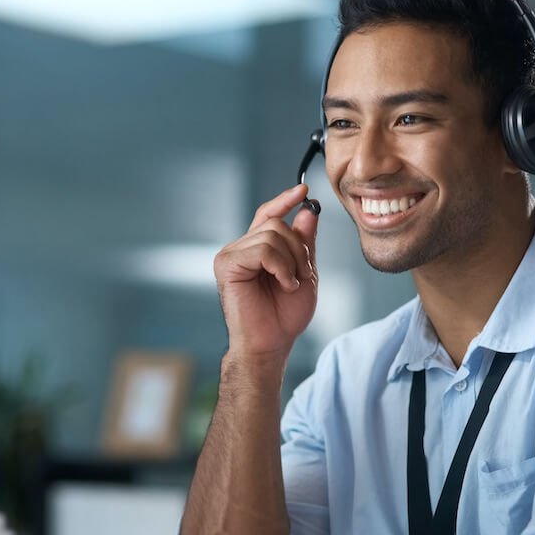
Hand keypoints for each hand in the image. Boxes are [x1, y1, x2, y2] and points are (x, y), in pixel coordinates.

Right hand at [214, 183, 318, 358]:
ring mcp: (230, 255)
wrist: (271, 343)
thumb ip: (304, 243)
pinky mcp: (226, 265)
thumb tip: (308, 210)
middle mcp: (240, 248)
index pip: (269, 215)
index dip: (285, 200)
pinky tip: (283, 285)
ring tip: (291, 284)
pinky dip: (281, 267)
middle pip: (277, 224)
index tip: (304, 191)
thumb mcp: (304, 272)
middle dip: (299, 249)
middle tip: (303, 275)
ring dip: (292, 261)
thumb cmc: (284, 316)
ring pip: (272, 234)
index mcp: (256, 250)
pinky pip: (262, 250)